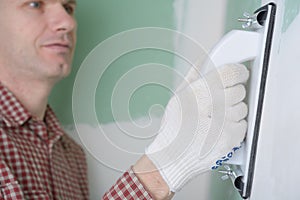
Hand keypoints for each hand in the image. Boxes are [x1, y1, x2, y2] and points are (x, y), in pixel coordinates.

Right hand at [145, 63, 248, 191]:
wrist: (173, 156)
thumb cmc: (173, 129)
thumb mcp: (178, 97)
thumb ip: (192, 76)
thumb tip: (201, 62)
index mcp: (200, 91)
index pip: (232, 72)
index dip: (238, 72)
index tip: (238, 74)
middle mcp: (213, 105)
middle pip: (240, 90)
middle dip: (233, 94)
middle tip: (220, 102)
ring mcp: (224, 123)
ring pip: (243, 108)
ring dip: (234, 111)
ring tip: (217, 118)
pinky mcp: (231, 138)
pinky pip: (243, 125)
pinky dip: (235, 126)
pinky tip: (220, 129)